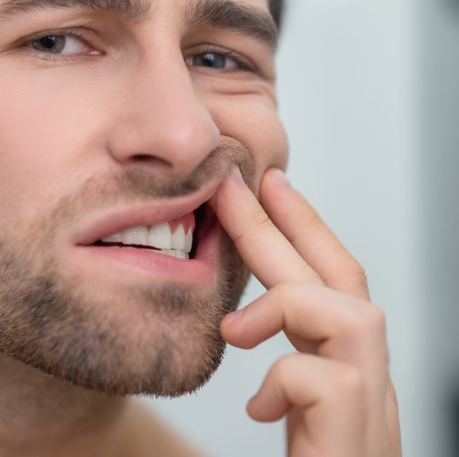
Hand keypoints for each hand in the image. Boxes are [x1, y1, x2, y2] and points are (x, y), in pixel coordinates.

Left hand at [210, 168, 401, 456]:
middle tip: (243, 178)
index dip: (302, 227)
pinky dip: (283, 379)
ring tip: (237, 326)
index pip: (331, 282)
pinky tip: (259, 408)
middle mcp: (369, 384)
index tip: (268, 182)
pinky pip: (326, 382)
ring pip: (353, 317)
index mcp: (344, 371)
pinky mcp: (358, 438)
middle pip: (340, 281)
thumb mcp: (292, 415)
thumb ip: (278, 372)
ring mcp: (371, 413)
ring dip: (287, 304)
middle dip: (288, 223)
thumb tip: (237, 324)